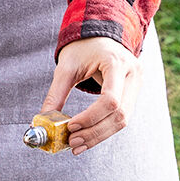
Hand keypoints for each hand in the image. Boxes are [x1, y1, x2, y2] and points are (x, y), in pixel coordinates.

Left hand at [40, 36, 140, 154]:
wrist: (100, 35)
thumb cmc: (83, 48)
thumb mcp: (66, 67)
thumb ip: (55, 95)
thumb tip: (42, 121)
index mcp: (117, 63)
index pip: (110, 100)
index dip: (91, 117)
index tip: (71, 126)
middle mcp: (133, 74)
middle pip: (119, 114)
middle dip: (94, 132)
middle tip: (72, 143)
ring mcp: (137, 84)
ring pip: (123, 120)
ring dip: (99, 136)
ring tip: (77, 145)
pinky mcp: (134, 93)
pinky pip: (121, 117)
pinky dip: (104, 130)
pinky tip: (87, 137)